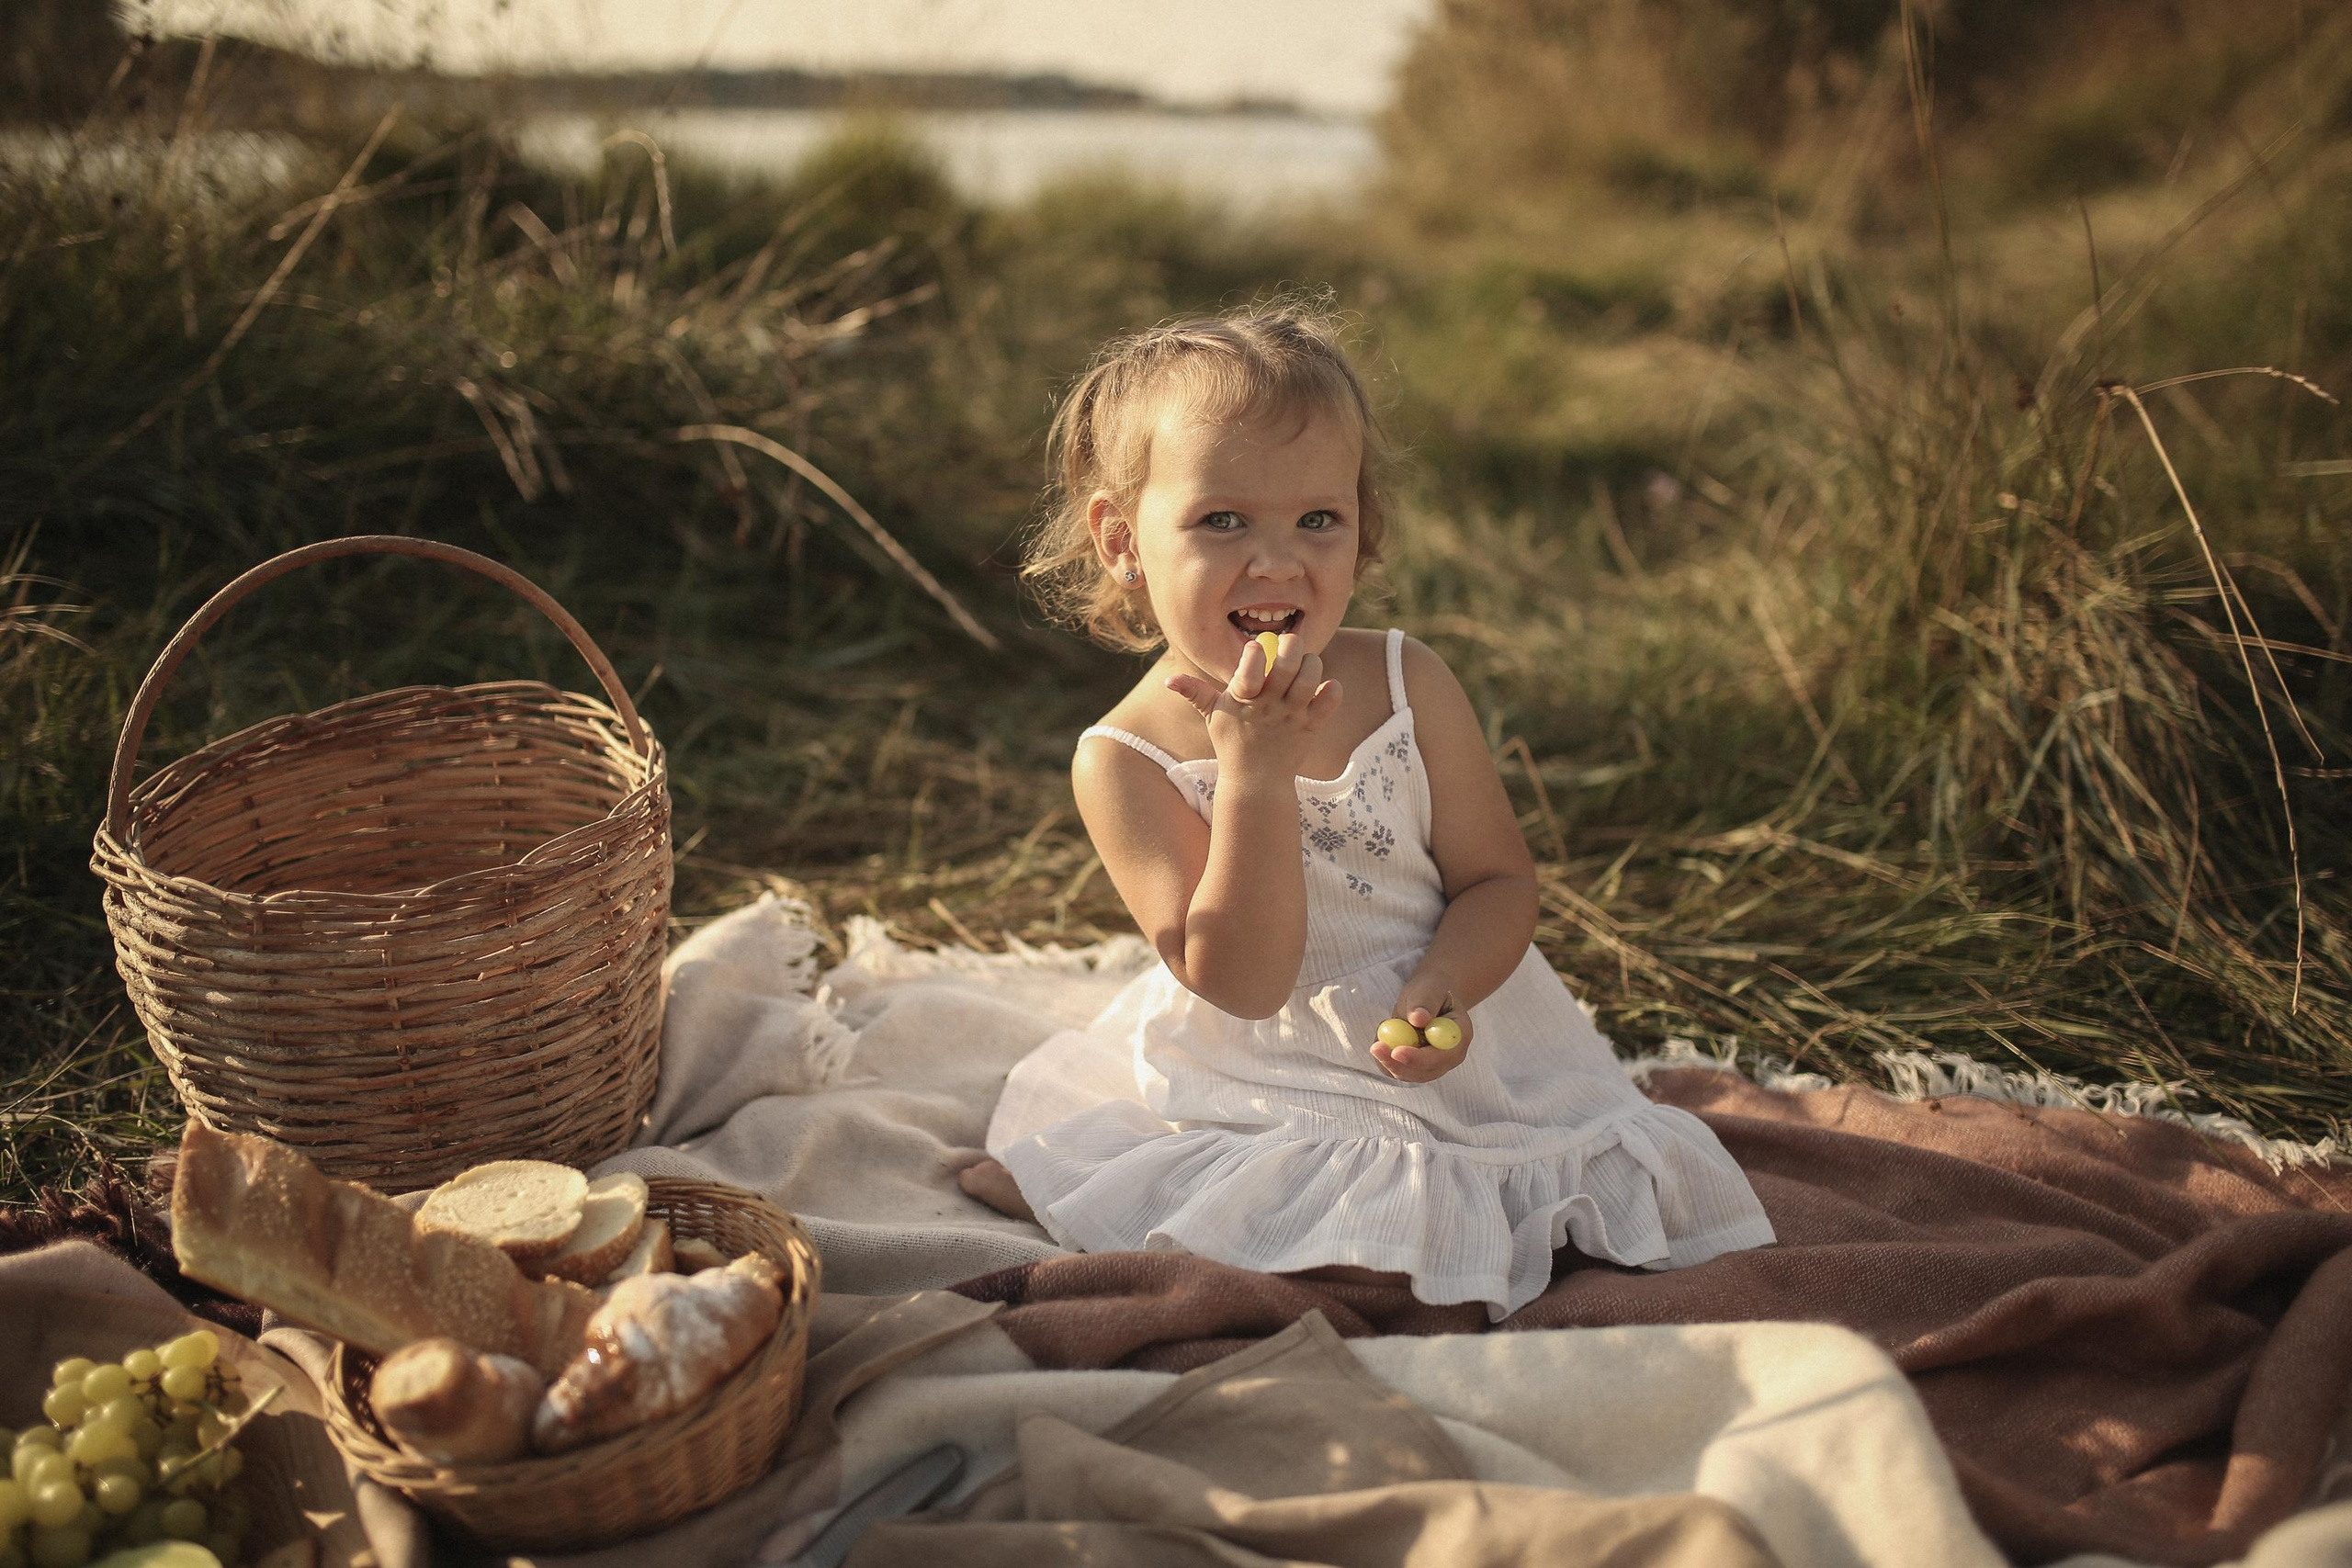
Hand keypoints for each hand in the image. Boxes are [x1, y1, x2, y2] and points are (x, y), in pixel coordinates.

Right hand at [1164, 633, 1341, 782]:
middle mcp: (1269, 705)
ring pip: (1311, 677)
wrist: (1256, 781)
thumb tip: (1169, 679)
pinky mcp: (1311, 725)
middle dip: (1291, 646)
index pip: (1250, 668)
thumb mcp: (1212, 716)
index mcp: (1244, 699)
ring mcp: (1292, 716)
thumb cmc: (1232, 743)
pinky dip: (1332, 689)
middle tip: (1288, 646)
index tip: (1254, 648)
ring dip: (1312, 663)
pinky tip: (1324, 687)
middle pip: (1288, 665)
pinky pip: (1330, 700)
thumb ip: (1195, 693)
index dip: (1254, 651)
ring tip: (1304, 665)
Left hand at [1372, 972, 1470, 1084]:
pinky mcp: (1417, 1068)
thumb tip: (1418, 1018)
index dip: (1419, 1058)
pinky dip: (1385, 1057)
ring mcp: (1434, 1065)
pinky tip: (1385, 1038)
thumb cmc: (1431, 990)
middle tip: (1376, 1047)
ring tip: (1383, 1028)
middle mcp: (1450, 1057)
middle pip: (1424, 1072)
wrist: (1429, 997)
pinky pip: (1396, 1070)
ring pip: (1408, 1075)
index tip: (1396, 1051)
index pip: (1442, 1056)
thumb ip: (1425, 1002)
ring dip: (1388, 1058)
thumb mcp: (1429, 988)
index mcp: (1459, 1036)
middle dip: (1397, 1064)